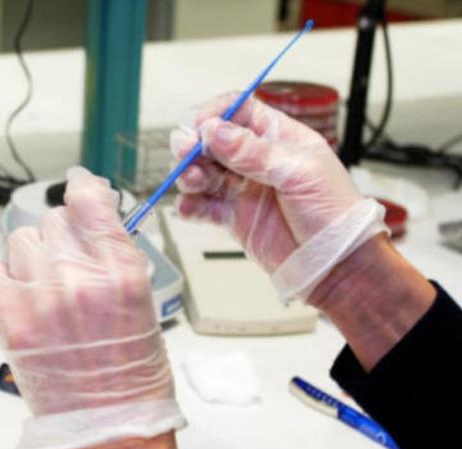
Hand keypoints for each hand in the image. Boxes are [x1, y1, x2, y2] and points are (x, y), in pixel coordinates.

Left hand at [0, 167, 183, 448]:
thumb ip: (113, 258)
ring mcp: (41, 296)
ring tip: (44, 289)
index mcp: (121, 272)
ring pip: (22, 241)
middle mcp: (79, 277)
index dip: (81, 186)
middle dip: (60, 238)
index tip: (75, 183)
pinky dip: (1, 278)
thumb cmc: (131, 375)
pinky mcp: (10, 319)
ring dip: (32, 257)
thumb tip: (90, 220)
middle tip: (67, 266)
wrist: (108, 425)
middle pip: (54, 221)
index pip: (91, 203)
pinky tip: (18, 296)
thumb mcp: (143, 303)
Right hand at [170, 93, 387, 300]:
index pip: (238, 111)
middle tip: (185, 152)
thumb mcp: (299, 172)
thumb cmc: (334, 213)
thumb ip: (253, 151)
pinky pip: (202, 206)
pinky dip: (189, 205)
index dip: (214, 114)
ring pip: (202, 171)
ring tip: (193, 183)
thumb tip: (215, 131)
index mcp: (279, 138)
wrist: (336, 263)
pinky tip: (189, 206)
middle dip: (193, 143)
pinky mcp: (233, 218)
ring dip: (189, 173)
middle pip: (212, 140)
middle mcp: (257, 160)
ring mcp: (243, 189)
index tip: (197, 126)